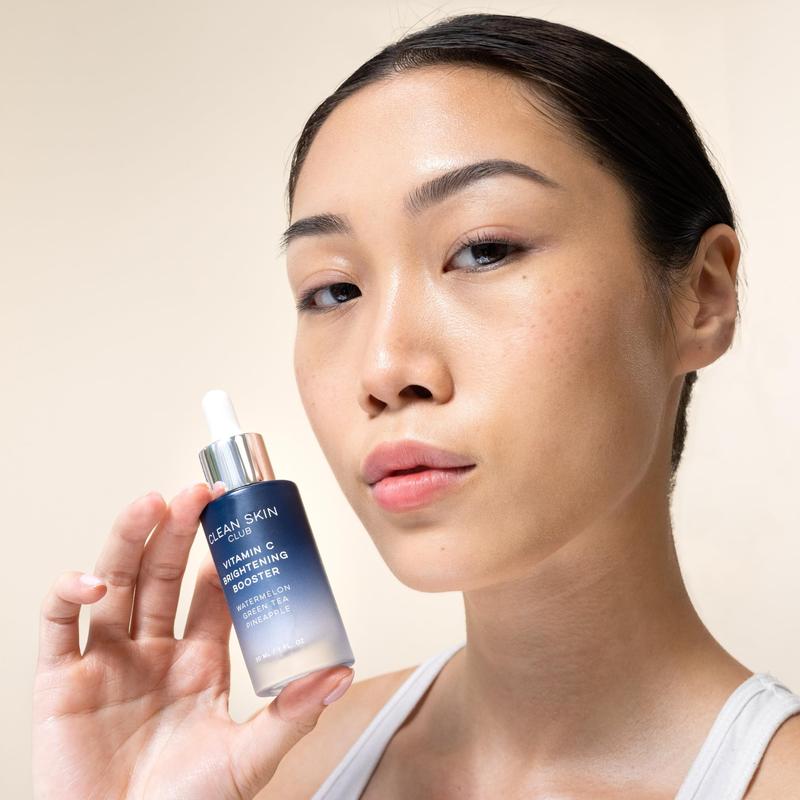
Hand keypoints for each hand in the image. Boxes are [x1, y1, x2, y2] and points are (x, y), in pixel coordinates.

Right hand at [32, 483, 353, 799]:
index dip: (223, 553)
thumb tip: (339, 673)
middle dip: (179, 531)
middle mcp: (154, 652)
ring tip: (152, 503)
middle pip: (162, 575)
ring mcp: (109, 662)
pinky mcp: (62, 683)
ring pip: (116, 584)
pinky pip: (59, 626)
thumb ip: (290, 716)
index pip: (212, 592)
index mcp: (200, 662)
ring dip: (130, 540)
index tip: (239, 516)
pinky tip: (92, 580)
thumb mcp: (247, 759)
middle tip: (199, 493)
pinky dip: (69, 594)